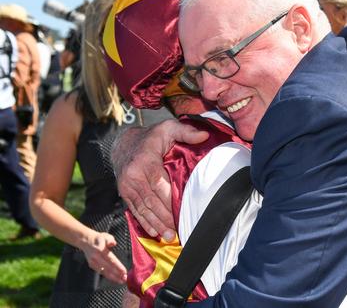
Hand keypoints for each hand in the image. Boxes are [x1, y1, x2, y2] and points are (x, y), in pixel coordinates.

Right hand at [81, 232, 126, 283]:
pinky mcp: (92, 265)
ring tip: (121, 281)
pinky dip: (108, 276)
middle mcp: (96, 257)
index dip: (118, 266)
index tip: (124, 271)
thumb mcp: (105, 236)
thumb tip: (113, 243)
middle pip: (108, 268)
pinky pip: (101, 272)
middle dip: (117, 274)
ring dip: (113, 277)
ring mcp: (93, 262)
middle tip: (125, 279)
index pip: (111, 260)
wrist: (86, 241)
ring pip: (104, 272)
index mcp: (100, 250)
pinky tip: (114, 279)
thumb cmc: (99, 238)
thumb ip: (110, 239)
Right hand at [112, 119, 207, 240]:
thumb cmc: (151, 137)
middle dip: (164, 219)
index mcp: (145, 162)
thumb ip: (186, 131)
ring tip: (169, 237)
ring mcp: (126, 186)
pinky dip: (144, 222)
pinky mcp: (124, 193)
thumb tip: (204, 135)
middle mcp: (133, 176)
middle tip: (177, 233)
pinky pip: (135, 210)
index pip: (160, 187)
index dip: (171, 203)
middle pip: (151, 202)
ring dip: (156, 225)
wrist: (123, 142)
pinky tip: (154, 233)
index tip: (183, 214)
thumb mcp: (168, 128)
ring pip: (143, 209)